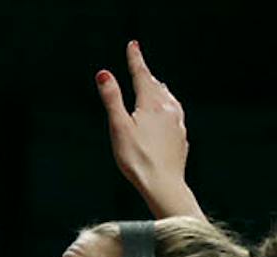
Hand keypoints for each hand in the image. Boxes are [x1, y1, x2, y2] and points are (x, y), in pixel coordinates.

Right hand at [96, 42, 199, 217]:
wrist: (163, 183)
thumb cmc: (136, 158)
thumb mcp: (119, 127)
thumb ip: (112, 99)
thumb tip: (104, 73)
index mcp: (152, 103)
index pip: (141, 74)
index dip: (135, 59)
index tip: (132, 45)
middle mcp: (169, 108)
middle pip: (156, 85)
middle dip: (146, 74)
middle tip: (139, 64)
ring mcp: (178, 122)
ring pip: (168, 98)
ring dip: (158, 89)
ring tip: (154, 84)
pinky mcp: (181, 135)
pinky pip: (174, 113)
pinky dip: (166, 105)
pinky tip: (167, 112)